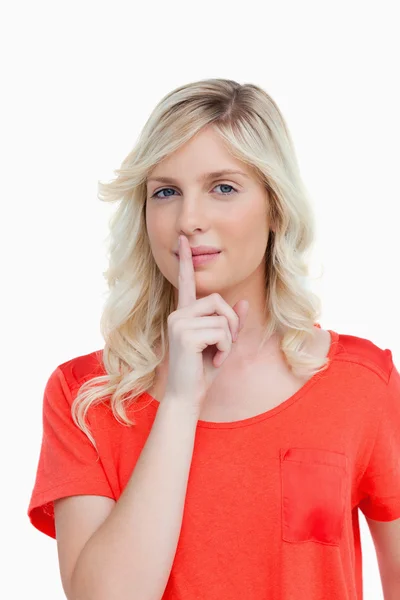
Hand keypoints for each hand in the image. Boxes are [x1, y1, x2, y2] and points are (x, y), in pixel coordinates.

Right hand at [163, 234, 248, 412]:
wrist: (187, 396)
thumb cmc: (202, 371)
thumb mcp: (223, 344)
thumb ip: (232, 324)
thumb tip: (245, 302)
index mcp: (184, 314)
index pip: (186, 283)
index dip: (186, 262)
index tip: (182, 241)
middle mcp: (178, 314)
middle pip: (218, 299)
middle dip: (231, 322)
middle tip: (224, 345)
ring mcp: (179, 322)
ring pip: (222, 317)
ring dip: (228, 339)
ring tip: (216, 354)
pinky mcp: (185, 334)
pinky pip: (221, 331)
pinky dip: (225, 347)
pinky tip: (213, 359)